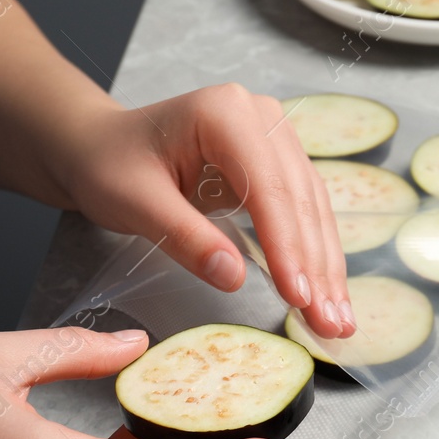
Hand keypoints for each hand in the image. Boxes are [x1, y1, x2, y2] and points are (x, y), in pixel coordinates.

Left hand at [57, 84, 354, 337]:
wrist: (100, 147)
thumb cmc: (109, 167)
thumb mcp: (135, 203)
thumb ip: (186, 237)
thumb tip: (235, 278)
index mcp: (225, 113)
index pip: (268, 188)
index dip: (287, 247)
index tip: (298, 298)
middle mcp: (261, 117)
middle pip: (299, 201)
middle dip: (316, 268)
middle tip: (331, 324)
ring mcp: (274, 138)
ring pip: (312, 210)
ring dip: (326, 269)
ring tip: (338, 321)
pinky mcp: (277, 164)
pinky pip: (304, 214)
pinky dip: (314, 257)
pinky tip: (326, 295)